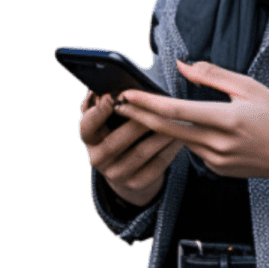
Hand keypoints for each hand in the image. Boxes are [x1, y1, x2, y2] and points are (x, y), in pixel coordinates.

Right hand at [79, 90, 184, 207]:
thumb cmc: (117, 128)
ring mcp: (116, 174)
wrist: (124, 166)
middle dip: (139, 120)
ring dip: (161, 132)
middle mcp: (96, 158)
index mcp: (88, 137)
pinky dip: (170, 148)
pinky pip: (157, 164)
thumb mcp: (106, 116)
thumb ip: (105, 100)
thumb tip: (109, 84)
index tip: (111, 97)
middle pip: (117, 140)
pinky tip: (181, 135)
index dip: (98, 112)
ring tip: (177, 117)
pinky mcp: (136, 183)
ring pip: (142, 151)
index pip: (87, 126)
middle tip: (158, 104)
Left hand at [112, 60, 268, 189]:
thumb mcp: (250, 87)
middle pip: (168, 130)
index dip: (148, 103)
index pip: (177, 112)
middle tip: (118, 104)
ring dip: (160, 126)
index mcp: (227, 120)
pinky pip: (194, 149)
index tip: (127, 94)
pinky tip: (181, 125)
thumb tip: (184, 66)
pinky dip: (184, 136)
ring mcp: (217, 161)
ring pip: (180, 140)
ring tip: (141, 111)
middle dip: (139, 116)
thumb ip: (213, 75)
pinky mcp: (217, 170)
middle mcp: (219, 144)